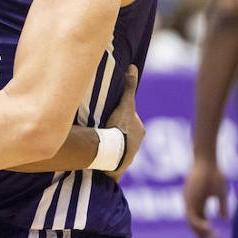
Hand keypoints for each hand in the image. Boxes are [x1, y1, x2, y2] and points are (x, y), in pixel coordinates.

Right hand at [104, 65, 144, 180]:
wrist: (113, 152)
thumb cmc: (120, 127)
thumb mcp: (125, 104)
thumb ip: (129, 86)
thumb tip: (134, 66)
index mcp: (140, 131)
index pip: (131, 122)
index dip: (120, 118)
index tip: (109, 116)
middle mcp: (136, 146)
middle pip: (126, 138)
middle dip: (117, 135)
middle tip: (102, 130)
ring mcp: (127, 159)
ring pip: (119, 152)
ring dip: (111, 150)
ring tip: (98, 146)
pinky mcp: (117, 171)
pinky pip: (111, 168)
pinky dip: (106, 167)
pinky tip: (98, 166)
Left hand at [184, 156, 229, 237]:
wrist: (207, 160)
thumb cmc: (215, 173)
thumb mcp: (221, 193)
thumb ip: (222, 207)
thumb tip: (225, 220)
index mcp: (198, 203)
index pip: (200, 222)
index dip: (207, 232)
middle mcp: (191, 204)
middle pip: (195, 226)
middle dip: (203, 237)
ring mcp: (189, 202)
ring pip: (192, 224)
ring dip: (201, 234)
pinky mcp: (188, 199)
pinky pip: (191, 217)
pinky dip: (199, 225)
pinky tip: (209, 229)